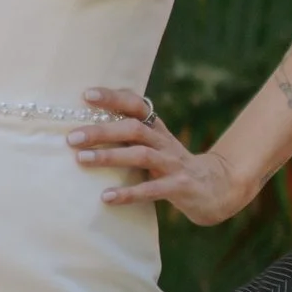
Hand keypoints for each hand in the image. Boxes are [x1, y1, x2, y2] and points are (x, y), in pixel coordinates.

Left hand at [72, 88, 246, 226]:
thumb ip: (130, 139)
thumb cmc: (174, 168)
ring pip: (141, 154)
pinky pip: (152, 189)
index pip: (136, 105)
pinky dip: (128, 193)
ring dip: (110, 156)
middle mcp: (164, 142)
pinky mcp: (179, 187)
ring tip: (82, 159)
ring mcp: (173, 164)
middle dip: (102, 131)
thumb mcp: (155, 148)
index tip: (87, 95)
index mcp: (157, 130)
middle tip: (72, 137)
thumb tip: (86, 131)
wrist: (218, 188)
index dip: (113, 98)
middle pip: (133, 128)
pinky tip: (106, 197)